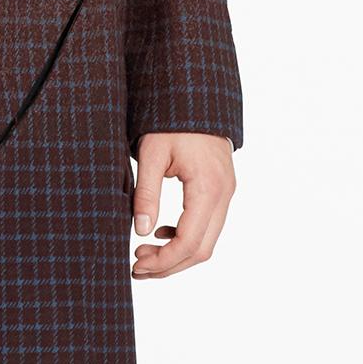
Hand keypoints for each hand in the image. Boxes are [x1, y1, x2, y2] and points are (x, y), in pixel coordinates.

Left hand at [131, 131, 235, 278]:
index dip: (163, 261)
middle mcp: (223, 195)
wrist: (195, 96)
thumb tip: (140, 231)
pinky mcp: (221, 190)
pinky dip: (186, 237)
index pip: (189, 242)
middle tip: (137, 267)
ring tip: (145, 255)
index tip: (136, 264)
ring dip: (177, 254)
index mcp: (207, 188)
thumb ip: (146, 194)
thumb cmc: (171, 122)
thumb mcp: (151, 154)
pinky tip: (161, 233)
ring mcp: (226, 194)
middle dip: (169, 265)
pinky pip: (208, 226)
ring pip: (207, 241)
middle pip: (201, 250)